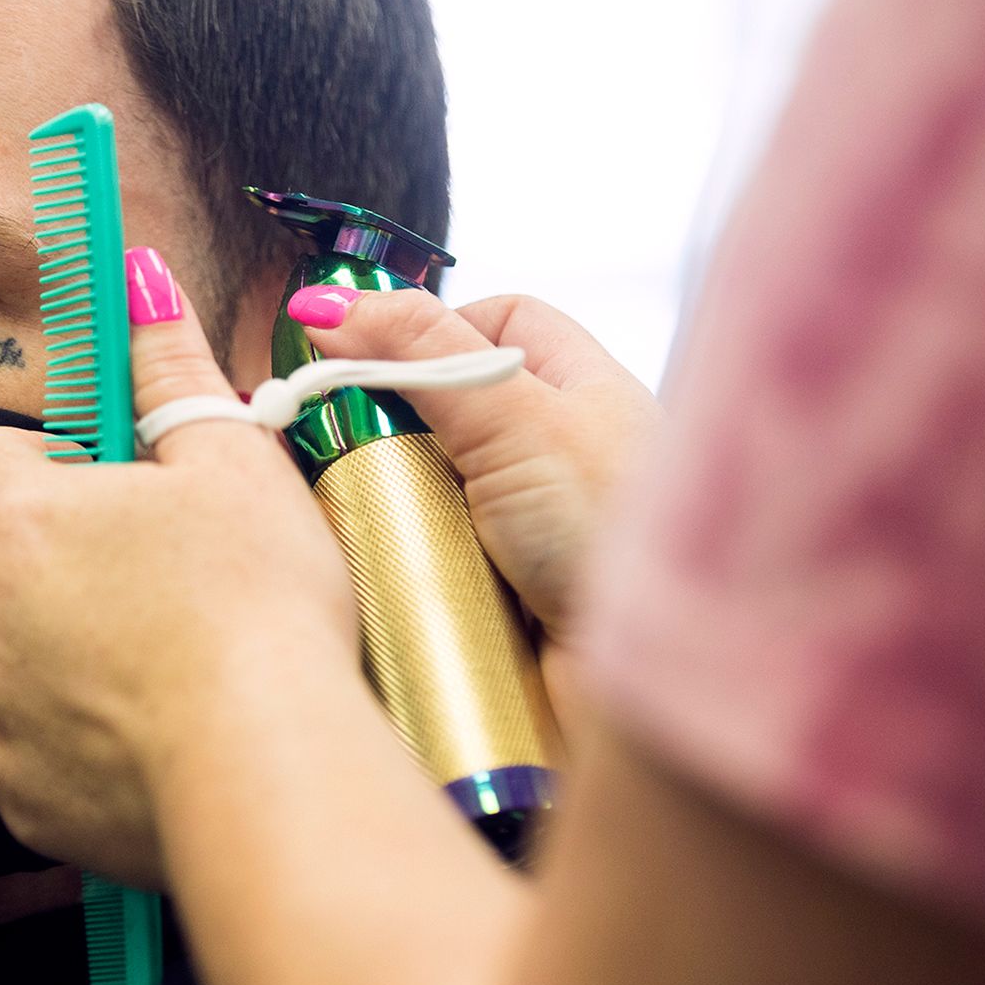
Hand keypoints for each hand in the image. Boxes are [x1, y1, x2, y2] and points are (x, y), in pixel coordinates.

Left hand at [0, 252, 361, 885]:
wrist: (266, 765)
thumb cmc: (259, 605)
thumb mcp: (234, 461)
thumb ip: (171, 368)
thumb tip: (139, 276)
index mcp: (22, 517)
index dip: (36, 468)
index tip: (97, 492)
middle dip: (31, 555)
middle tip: (130, 576)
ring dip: (6, 644)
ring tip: (93, 657)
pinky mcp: (9, 791)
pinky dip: (22, 732)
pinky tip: (98, 732)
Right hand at [292, 285, 661, 658]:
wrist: (654, 682)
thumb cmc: (615, 533)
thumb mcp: (515, 416)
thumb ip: (422, 353)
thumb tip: (329, 302)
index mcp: (579, 390)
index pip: (495, 321)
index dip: (428, 329)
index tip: (366, 358)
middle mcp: (556, 454)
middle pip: (443, 412)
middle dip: (390, 429)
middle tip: (342, 446)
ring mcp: (526, 531)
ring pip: (425, 493)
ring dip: (391, 506)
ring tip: (365, 520)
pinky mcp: (498, 598)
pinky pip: (425, 566)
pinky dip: (399, 568)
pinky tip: (385, 579)